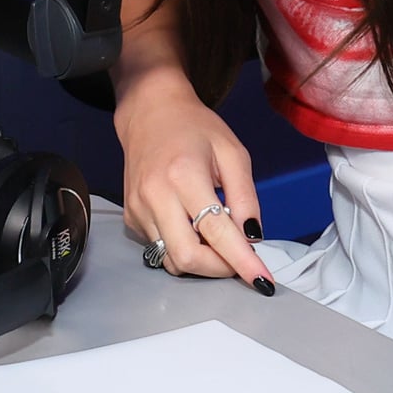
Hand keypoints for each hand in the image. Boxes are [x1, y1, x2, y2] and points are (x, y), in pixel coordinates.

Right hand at [116, 76, 275, 293]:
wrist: (150, 112)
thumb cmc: (195, 127)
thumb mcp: (232, 152)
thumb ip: (245, 196)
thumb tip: (253, 237)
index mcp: (184, 176)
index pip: (216, 232)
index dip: (241, 261)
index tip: (262, 280)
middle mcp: (155, 196)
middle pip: (187, 257)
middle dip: (219, 268)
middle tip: (239, 260)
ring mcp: (138, 209)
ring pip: (172, 259)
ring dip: (202, 261)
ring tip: (217, 238)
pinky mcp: (131, 217)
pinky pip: (160, 248)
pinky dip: (183, 247)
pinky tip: (192, 225)